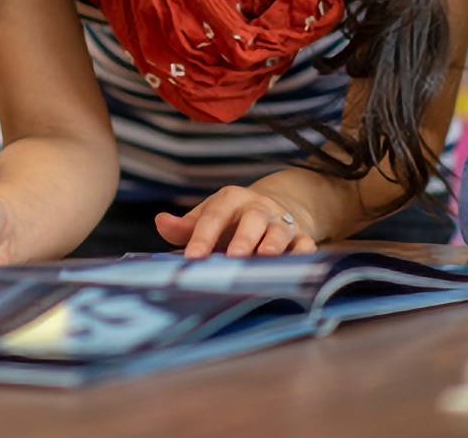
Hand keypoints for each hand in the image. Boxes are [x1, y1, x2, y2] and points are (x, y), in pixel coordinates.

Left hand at [156, 186, 317, 257]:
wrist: (271, 209)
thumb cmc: (230, 221)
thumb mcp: (207, 217)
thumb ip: (183, 227)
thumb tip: (161, 222)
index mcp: (231, 200)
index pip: (214, 215)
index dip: (203, 236)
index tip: (191, 258)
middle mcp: (258, 207)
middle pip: (253, 218)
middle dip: (244, 238)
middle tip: (233, 257)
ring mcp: (282, 221)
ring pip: (281, 230)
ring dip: (273, 245)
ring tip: (264, 260)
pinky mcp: (302, 236)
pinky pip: (306, 245)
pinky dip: (304, 255)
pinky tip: (297, 267)